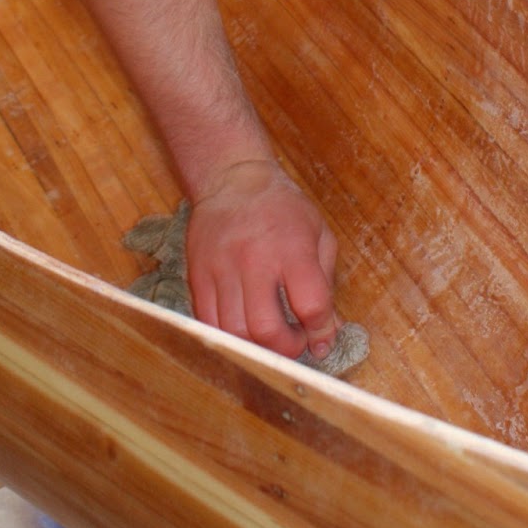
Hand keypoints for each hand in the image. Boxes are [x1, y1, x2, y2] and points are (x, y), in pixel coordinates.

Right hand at [187, 160, 338, 360]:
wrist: (233, 178)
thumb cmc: (283, 208)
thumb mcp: (318, 233)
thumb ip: (327, 284)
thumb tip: (329, 331)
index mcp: (292, 248)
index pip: (311, 305)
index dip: (321, 331)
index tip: (320, 337)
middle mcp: (254, 259)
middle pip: (266, 329)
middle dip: (286, 349)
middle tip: (294, 342)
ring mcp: (221, 268)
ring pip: (235, 333)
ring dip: (257, 348)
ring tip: (270, 338)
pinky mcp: (197, 274)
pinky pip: (208, 322)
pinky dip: (229, 337)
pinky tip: (244, 329)